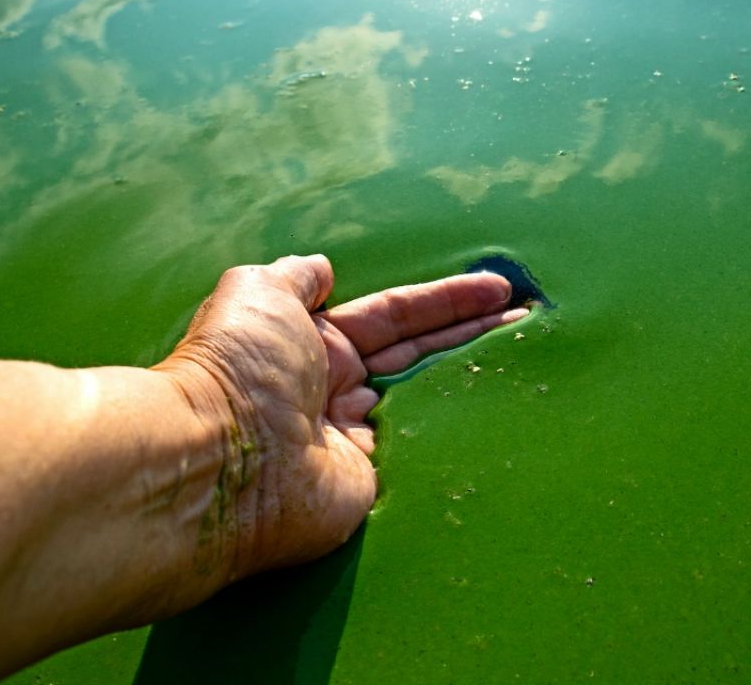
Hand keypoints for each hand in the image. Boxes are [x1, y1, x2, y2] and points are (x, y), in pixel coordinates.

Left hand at [156, 255, 526, 580]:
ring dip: (471, 378)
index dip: (447, 301)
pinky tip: (496, 417)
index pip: (395, 315)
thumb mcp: (258, 293)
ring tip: (526, 355)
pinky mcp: (368, 483)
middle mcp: (334, 388)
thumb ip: (294, 277)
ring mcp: (354, 439)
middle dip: (472, 333)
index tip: (497, 288)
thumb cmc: (238, 368)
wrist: (221, 463)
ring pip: (424, 400)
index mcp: (312, 342)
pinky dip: (454, 434)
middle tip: (528, 317)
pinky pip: (420, 451)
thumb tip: (319, 267)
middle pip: (419, 354)